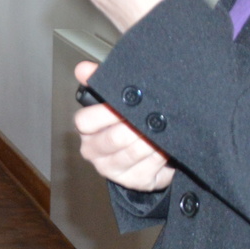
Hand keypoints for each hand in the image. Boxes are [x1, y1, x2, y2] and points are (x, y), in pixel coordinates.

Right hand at [72, 60, 173, 191]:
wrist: (144, 155)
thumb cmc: (126, 123)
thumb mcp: (113, 102)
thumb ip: (99, 83)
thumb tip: (82, 68)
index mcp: (86, 130)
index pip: (86, 121)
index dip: (106, 113)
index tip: (126, 105)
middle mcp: (94, 151)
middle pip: (113, 138)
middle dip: (136, 127)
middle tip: (152, 117)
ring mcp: (111, 169)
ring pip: (132, 153)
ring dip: (151, 141)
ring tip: (162, 130)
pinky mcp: (132, 181)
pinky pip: (147, 168)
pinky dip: (159, 156)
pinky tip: (167, 147)